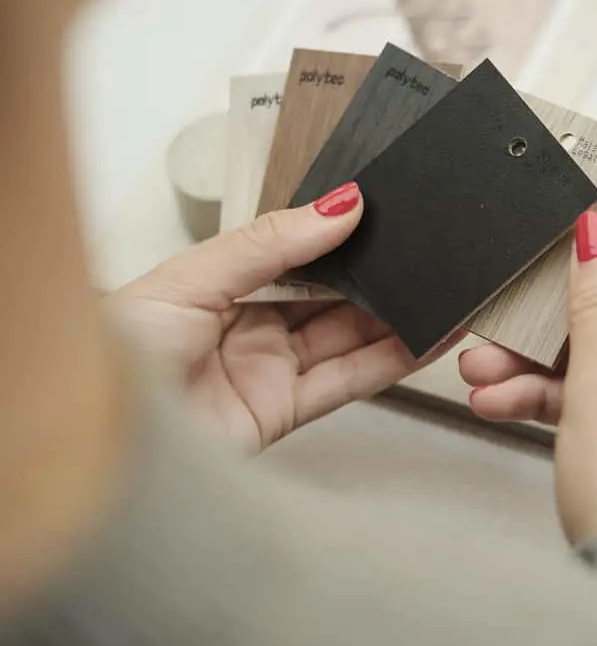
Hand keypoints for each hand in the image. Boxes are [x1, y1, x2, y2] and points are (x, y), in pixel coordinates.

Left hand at [113, 183, 441, 451]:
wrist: (100, 440)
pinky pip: (347, 382)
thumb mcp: (193, 278)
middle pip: (328, 296)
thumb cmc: (116, 353)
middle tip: (431, 249)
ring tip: (447, 289)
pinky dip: (391, 360)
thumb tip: (339, 205)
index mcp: (218, 285)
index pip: (294, 252)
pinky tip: (426, 337)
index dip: (341, 235)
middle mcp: (246, 327)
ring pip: (347, 337)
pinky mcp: (282, 415)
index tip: (388, 212)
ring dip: (398, 315)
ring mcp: (266, 372)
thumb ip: (271, 244)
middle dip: (379, 274)